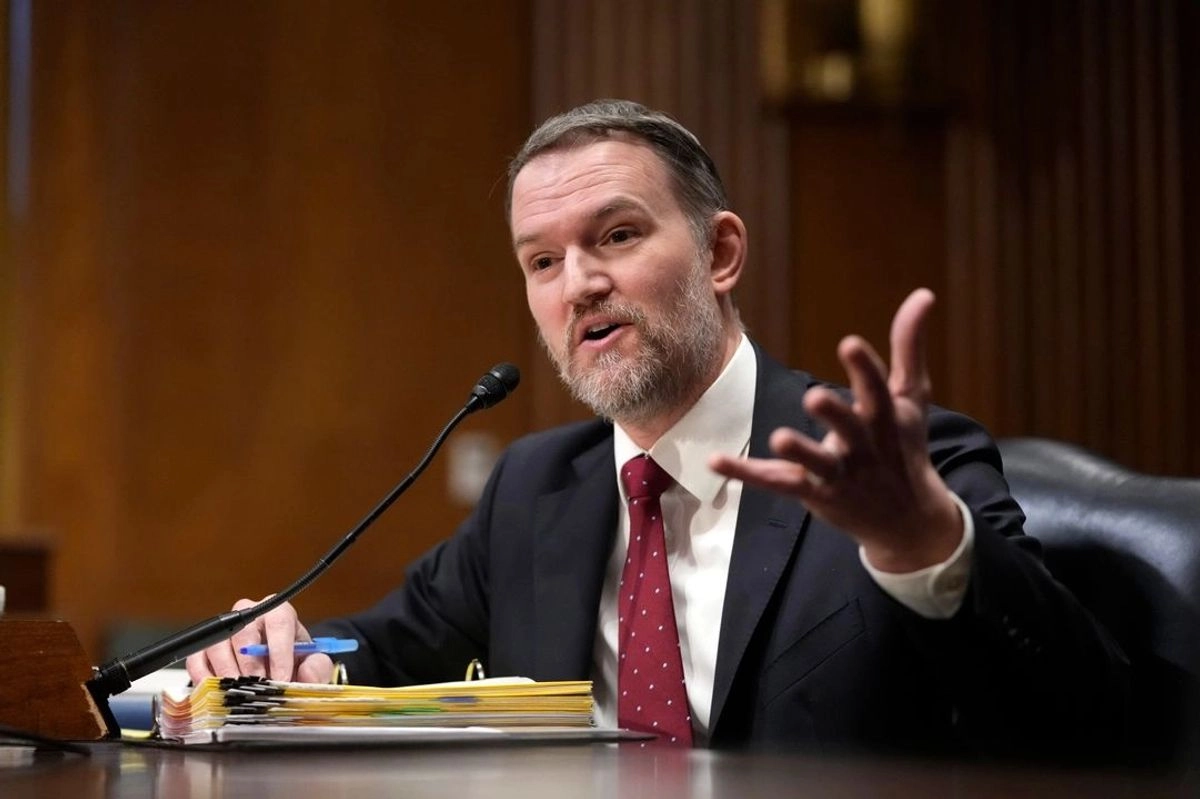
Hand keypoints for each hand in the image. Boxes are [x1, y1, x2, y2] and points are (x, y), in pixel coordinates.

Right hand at [184, 596, 334, 683]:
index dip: (280, 651)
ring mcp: (224, 633)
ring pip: (218, 646)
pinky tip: (219, 694)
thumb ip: (317, 668)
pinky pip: (197, 662)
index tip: (282, 678)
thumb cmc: (293, 664)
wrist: (275, 673)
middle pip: (244, 632)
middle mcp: (249, 617)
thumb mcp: (312, 665)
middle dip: (252, 666)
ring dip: (228, 674)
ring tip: (239, 695)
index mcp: (279, 615)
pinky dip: (206, 680)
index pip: (279, 620)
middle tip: (258, 689)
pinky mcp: (203, 651)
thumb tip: (306, 674)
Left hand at [709, 288, 961, 571]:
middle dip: (834, 414)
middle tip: (814, 397)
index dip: (864, 367)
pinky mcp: (813, 493)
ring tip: (779, 438)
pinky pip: (777, 482)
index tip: (849, 343)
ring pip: (817, 463)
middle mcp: (863, 447)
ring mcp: (839, 474)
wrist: (907, 520)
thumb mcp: (911, 397)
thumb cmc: (903, 446)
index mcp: (885, 418)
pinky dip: (746, 473)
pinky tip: (715, 460)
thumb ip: (909, 346)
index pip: (877, 390)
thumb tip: (923, 292)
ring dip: (799, 452)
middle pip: (850, 429)